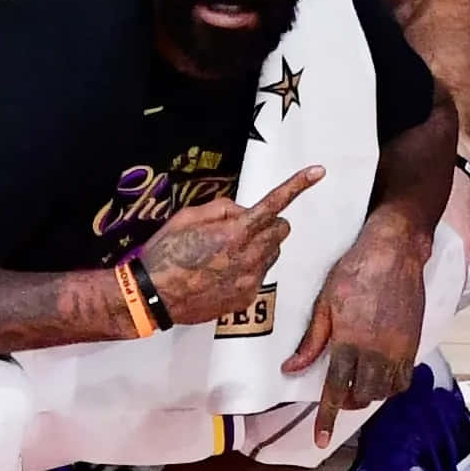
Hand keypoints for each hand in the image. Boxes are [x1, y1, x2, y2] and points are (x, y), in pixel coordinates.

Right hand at [136, 166, 317, 324]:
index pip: (274, 204)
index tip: (318, 171)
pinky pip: (259, 276)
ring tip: (224, 255)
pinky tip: (221, 275)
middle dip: (266, 225)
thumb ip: (223, 209)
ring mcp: (250, 280)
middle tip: (238, 229)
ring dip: (258, 248)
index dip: (298, 185)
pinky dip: (248, 270)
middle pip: (280, 231)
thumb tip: (243, 211)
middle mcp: (249, 257)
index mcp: (235, 232)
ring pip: (272, 254)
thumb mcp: (188, 217)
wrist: (151, 297)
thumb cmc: (164, 254)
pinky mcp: (246, 299)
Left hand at [286, 205, 434, 448]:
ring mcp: (400, 347)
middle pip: (363, 395)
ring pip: (386, 391)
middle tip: (337, 392)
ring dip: (369, 393)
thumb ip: (312, 341)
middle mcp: (378, 350)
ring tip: (358, 382)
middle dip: (347, 401)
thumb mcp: (325, 303)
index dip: (326, 418)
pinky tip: (380, 373)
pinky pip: (404, 378)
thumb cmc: (355, 271)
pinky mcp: (414, 341)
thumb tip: (292, 369)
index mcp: (351, 341)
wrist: (395, 251)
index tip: (319, 439)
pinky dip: (391, 384)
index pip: (335, 389)